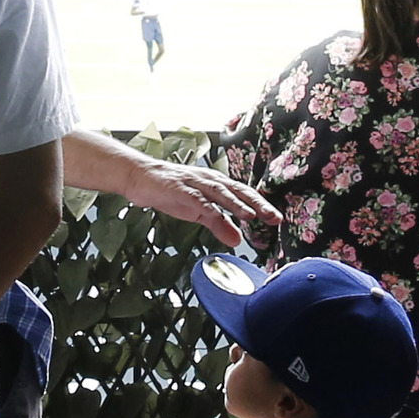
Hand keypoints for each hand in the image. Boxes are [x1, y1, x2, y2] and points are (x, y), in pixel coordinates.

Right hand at [133, 159, 271, 246]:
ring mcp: (195, 183)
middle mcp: (210, 181)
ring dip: (237, 204)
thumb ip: (219, 225)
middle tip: (274, 217)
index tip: (277, 219)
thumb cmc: (171, 191)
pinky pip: (195, 198)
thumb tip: (238, 240)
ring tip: (252, 215)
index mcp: (217, 185)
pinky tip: (216, 214)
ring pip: (220, 192)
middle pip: (239, 191)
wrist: (142, 177)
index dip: (262, 206)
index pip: (244, 195)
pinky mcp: (179, 188)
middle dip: (258, 204)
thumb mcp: (199, 213)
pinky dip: (208, 206)